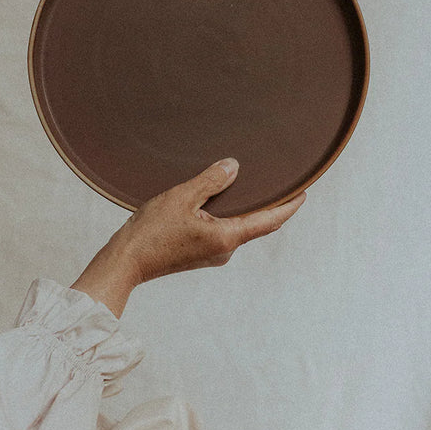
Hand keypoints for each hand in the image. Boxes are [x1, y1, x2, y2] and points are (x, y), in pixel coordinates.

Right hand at [72, 158, 304, 315]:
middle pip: (257, 225)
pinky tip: (218, 202)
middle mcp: (225, 250)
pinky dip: (228, 216)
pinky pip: (223, 232)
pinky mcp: (200, 255)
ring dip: (245, 210)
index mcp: (227, 237)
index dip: (290, 206)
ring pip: (238, 228)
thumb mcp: (181, 197)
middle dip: (271, 206)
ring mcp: (213, 255)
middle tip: (282, 183)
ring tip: (249, 186)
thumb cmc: (150, 232)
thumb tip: (233, 167)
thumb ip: (210, 181)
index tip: (304, 193)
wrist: (126, 262)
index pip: (270, 220)